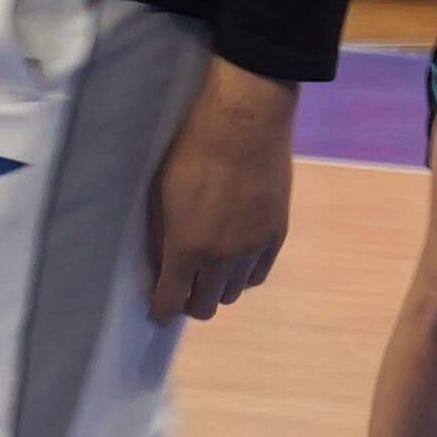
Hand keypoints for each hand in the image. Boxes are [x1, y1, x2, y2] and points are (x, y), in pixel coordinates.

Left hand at [147, 64, 300, 319]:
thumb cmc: (190, 153)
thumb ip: (161, 236)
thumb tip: (162, 264)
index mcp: (187, 249)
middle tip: (182, 287)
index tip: (159, 309)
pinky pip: (257, 275)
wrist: (244, 126)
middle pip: (206, 305)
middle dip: (190, 302)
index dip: (163, 310)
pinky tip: (234, 262)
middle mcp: (222, 259)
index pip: (172, 301)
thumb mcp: (160, 195)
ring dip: (217, 288)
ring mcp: (253, 250)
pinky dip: (243, 275)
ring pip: (233, 292)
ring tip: (208, 270)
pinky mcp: (276, 236)